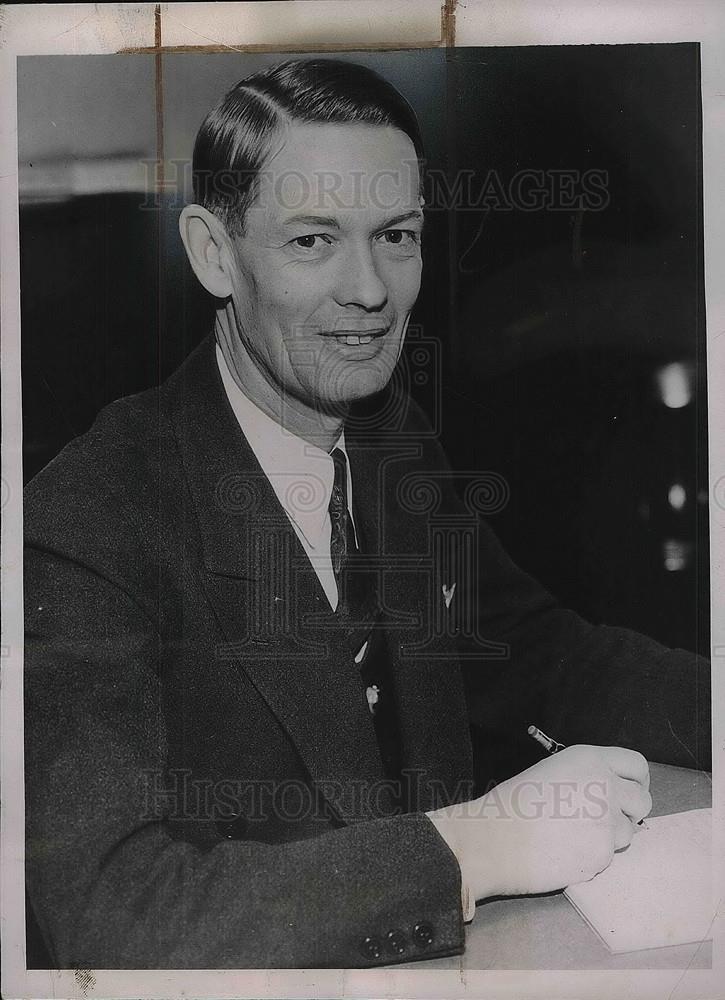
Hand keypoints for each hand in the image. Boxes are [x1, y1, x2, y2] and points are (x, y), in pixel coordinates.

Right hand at [428, 744, 651, 899]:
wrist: (495, 838)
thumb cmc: (513, 804)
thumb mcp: (553, 771)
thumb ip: (587, 778)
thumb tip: (608, 793)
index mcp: (590, 759)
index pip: (637, 765)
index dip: (636, 781)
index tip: (629, 792)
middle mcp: (605, 785)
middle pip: (642, 800)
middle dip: (629, 812)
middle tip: (606, 820)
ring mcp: (608, 820)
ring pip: (628, 832)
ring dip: (609, 837)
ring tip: (573, 836)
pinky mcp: (603, 853)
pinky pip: (609, 856)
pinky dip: (592, 857)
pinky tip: (566, 852)